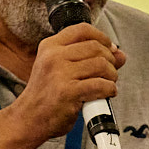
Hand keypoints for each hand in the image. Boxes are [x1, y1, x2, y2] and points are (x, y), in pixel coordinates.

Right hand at [11, 24, 126, 140]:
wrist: (28, 119)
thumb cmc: (46, 95)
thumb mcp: (60, 69)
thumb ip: (89, 59)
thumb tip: (120, 54)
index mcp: (50, 46)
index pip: (83, 30)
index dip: (102, 37)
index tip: (110, 48)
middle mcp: (54, 56)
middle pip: (96, 47)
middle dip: (110, 60)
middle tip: (110, 73)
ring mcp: (60, 73)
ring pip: (101, 65)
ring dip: (112, 76)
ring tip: (107, 84)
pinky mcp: (68, 92)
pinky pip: (101, 85)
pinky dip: (109, 90)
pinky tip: (105, 94)